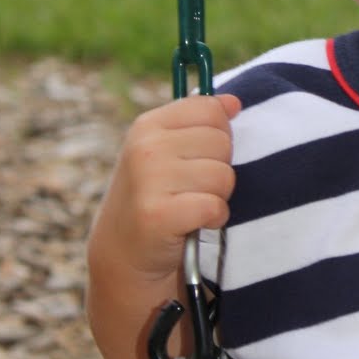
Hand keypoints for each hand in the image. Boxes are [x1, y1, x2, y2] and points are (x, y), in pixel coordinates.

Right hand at [86, 91, 241, 358]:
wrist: (124, 256)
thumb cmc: (154, 199)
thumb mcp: (168, 153)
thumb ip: (199, 123)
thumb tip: (234, 101)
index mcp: (149, 125)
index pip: (211, 110)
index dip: (218, 136)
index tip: (199, 157)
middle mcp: (145, 147)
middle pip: (223, 142)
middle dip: (219, 169)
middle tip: (192, 189)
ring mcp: (149, 180)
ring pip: (223, 176)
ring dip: (217, 197)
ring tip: (191, 207)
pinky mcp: (159, 215)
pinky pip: (215, 206)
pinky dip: (213, 219)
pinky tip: (193, 225)